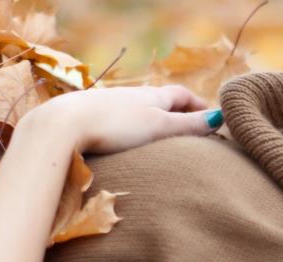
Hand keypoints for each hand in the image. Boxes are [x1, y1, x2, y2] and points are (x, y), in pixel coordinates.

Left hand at [21, 84, 217, 154]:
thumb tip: (218, 119)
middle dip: (178, 113)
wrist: (64, 124)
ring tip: (162, 140)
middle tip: (191, 128)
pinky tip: (127, 144)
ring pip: (139, 112)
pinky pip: (120, 123)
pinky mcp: (93, 120)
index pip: (181, 95)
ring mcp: (111, 107)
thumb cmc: (116, 124)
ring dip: (154, 122)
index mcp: (152, 95)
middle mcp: (132, 96)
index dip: (198, 105)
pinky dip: (132, 131)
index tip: (212, 118)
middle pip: (161, 101)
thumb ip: (188, 125)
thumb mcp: (159, 125)